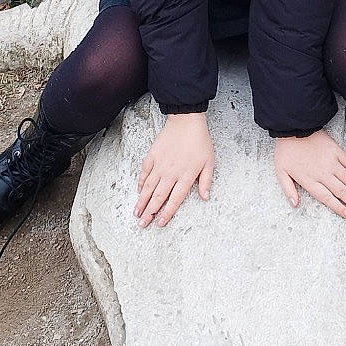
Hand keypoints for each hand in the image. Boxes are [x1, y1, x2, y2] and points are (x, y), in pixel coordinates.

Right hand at [136, 113, 214, 227]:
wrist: (186, 121)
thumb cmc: (200, 141)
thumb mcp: (209, 162)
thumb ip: (206, 181)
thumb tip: (205, 197)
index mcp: (185, 176)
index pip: (174, 200)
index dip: (167, 213)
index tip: (160, 223)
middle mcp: (171, 173)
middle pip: (158, 197)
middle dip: (150, 212)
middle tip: (143, 224)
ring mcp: (160, 165)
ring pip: (148, 187)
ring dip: (142, 201)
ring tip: (136, 213)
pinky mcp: (152, 155)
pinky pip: (145, 172)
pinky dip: (141, 182)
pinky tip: (139, 191)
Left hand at [273, 129, 345, 218]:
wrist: (293, 128)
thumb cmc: (285, 151)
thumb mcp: (280, 172)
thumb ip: (288, 190)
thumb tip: (294, 205)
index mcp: (310, 180)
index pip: (327, 198)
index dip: (339, 208)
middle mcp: (323, 173)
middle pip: (342, 192)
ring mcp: (331, 162)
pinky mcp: (336, 151)